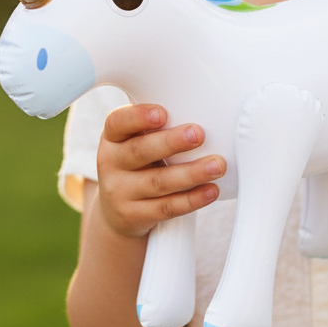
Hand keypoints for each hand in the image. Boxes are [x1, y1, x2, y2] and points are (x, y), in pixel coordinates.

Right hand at [96, 104, 225, 238]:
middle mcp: (110, 164)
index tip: (163, 113)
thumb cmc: (135, 165)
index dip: (138, 117)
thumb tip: (199, 110)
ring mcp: (120, 192)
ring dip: (191, 173)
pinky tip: (211, 190)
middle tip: (199, 134)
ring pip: (158, 182)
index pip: (117, 122)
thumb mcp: (134, 142)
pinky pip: (167, 208)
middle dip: (171, 142)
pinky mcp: (134, 216)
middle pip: (140, 151)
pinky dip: (192, 199)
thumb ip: (155, 128)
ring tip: (217, 165)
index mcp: (112, 138)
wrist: (116, 212)